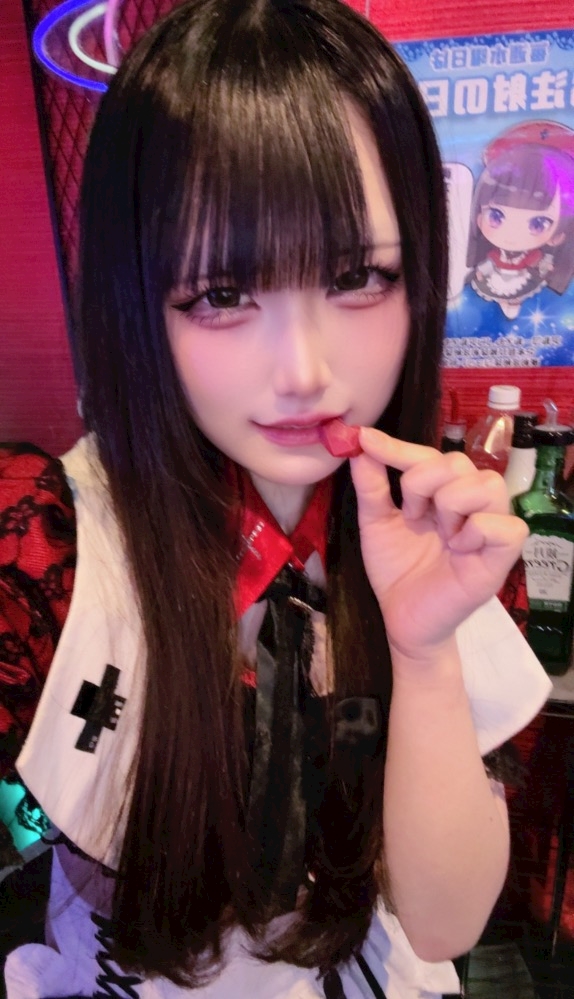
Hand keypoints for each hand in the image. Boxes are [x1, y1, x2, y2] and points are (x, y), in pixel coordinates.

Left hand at [350, 428, 527, 659]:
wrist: (402, 619)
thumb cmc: (397, 570)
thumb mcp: (376, 524)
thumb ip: (371, 486)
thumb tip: (362, 446)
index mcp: (442, 492)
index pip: (430, 456)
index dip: (399, 447)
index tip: (366, 440)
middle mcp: (470, 504)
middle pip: (459, 462)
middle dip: (422, 482)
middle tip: (412, 516)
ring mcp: (489, 528)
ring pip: (487, 484)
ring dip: (451, 503)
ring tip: (439, 532)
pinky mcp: (502, 557)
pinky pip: (506, 526)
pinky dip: (476, 531)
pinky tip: (458, 548)